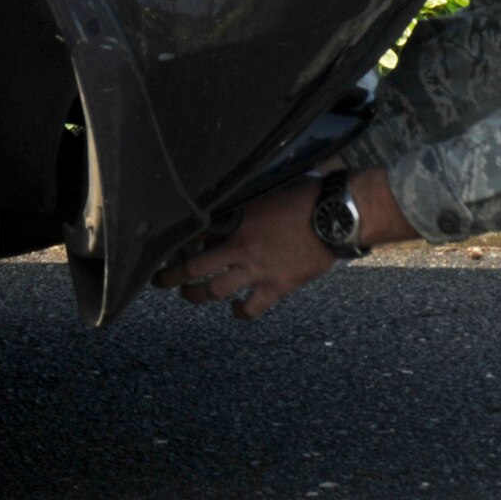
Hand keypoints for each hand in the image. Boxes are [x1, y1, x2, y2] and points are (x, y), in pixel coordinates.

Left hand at [154, 177, 335, 319]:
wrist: (339, 216)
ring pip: (215, 291)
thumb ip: (252, 196)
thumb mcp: (274, 187)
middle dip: (171, 276)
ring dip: (197, 296)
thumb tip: (241, 189)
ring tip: (189, 296)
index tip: (175, 242)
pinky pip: (252, 307)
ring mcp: (258, 270)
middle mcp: (241, 248)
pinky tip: (237, 310)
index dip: (183, 239)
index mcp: (238, 219)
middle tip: (161, 279)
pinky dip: (241, 312)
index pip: (198, 233)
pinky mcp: (277, 286)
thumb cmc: (311, 195)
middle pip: (194, 268)